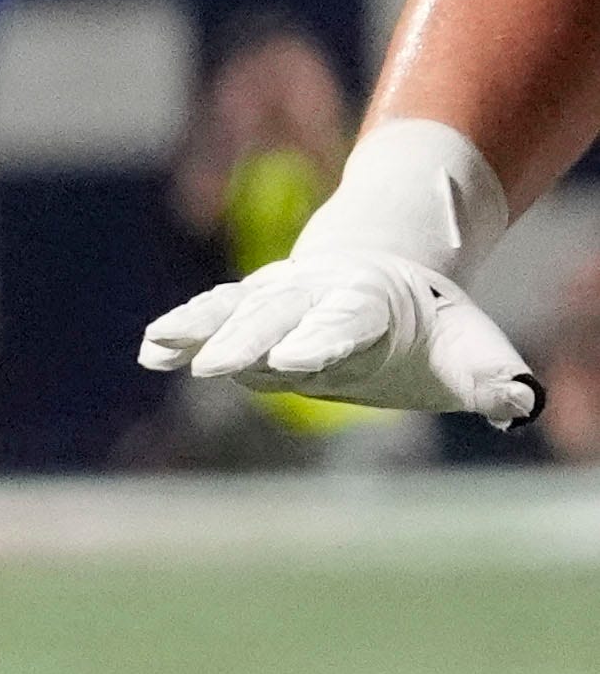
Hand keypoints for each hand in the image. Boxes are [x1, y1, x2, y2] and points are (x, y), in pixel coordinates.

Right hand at [142, 254, 538, 422]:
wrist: (387, 270)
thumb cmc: (430, 326)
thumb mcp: (469, 346)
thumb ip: (490, 374)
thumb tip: (522, 404)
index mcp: (371, 304)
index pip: (345, 326)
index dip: (320, 343)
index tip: (294, 362)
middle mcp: (315, 295)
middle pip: (276, 317)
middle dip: (246, 340)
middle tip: (218, 365)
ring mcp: (277, 298)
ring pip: (235, 311)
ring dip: (200, 329)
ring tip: (161, 345)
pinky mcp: (247, 308)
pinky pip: (212, 314)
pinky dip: (182, 330)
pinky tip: (151, 350)